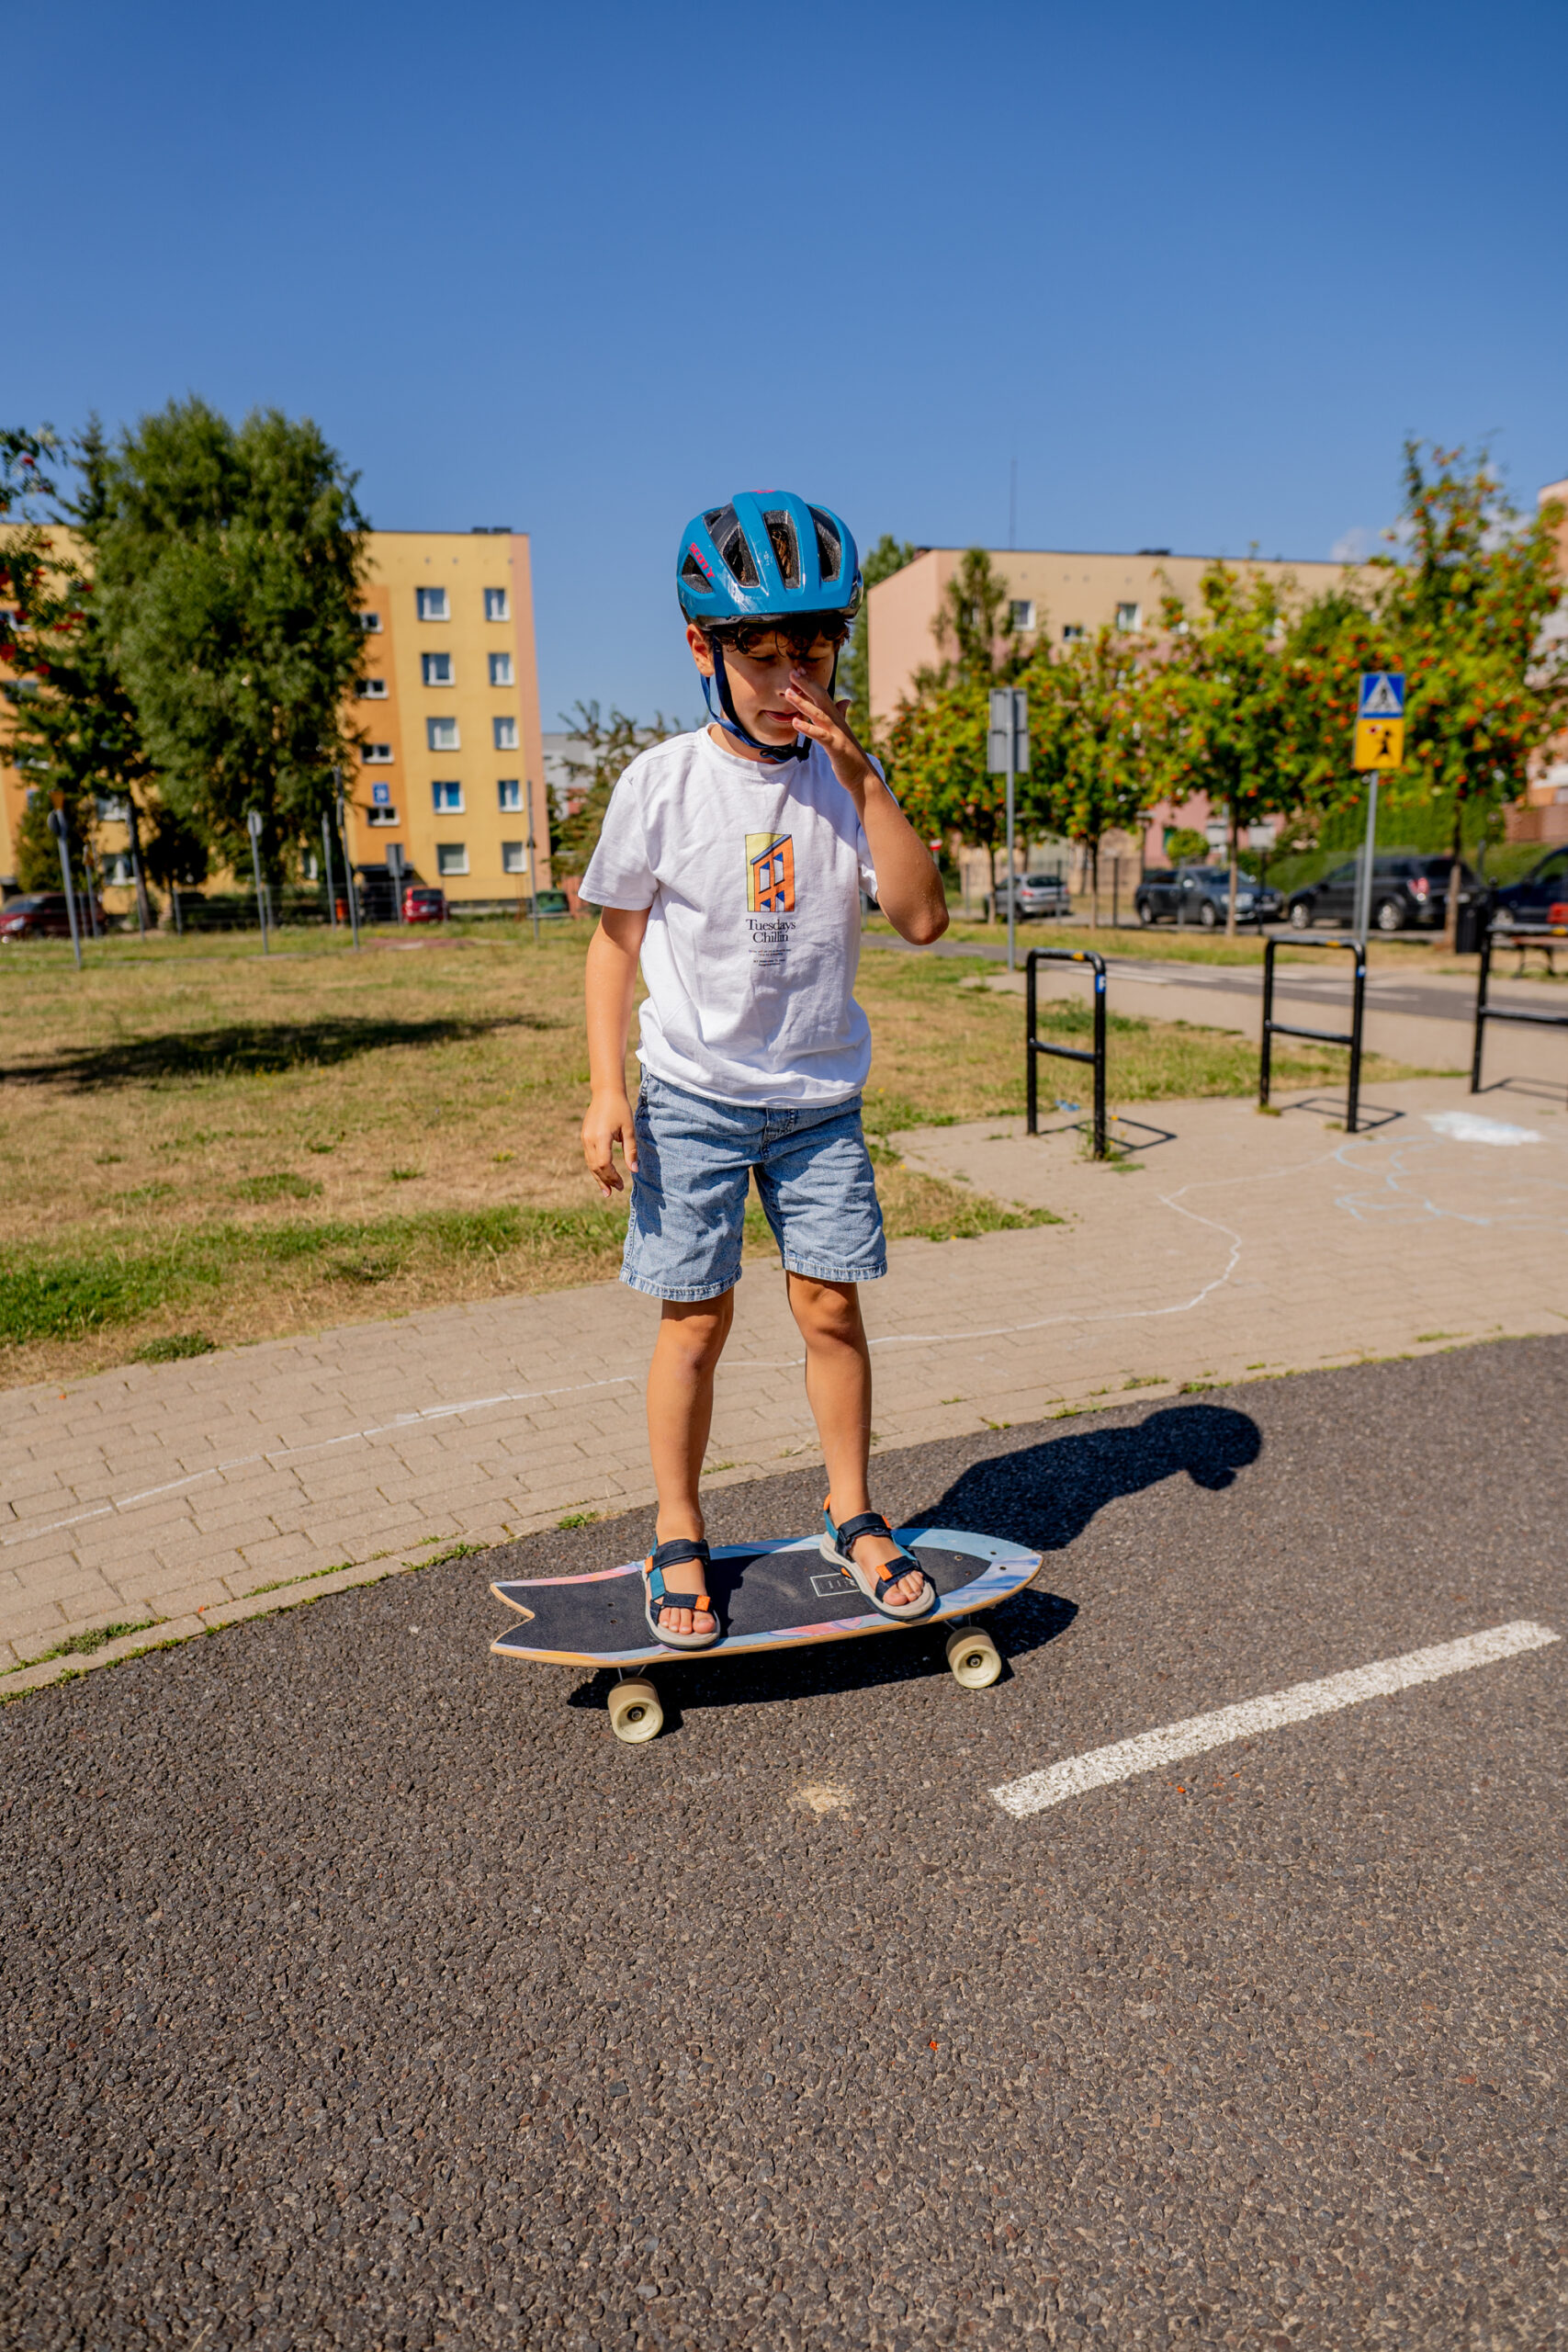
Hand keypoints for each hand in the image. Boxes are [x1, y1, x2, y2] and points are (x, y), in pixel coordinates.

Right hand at [582, 1089, 636, 1194]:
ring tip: (606, 1190)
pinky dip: (595, 1167)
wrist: (606, 1093)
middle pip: (595, 1167)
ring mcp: (585, 1138)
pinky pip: (589, 1156)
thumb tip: (634, 1171)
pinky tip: (601, 1175)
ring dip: (598, 1177)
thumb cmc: (621, 1109)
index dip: (613, 1177)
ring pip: (590, 1163)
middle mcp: (589, 1139)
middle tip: (614, 1192)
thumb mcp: (629, 1130)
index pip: (604, 1164)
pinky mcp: (584, 1136)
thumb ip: (630, 1151)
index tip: (621, 1185)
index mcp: (601, 1137)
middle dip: (605, 1181)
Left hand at [782, 668, 876, 799]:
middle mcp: (837, 723)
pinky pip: (820, 736)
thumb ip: (842, 715)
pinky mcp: (836, 747)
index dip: (810, 683)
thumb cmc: (850, 755)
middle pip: (821, 699)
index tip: (798, 671)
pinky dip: (808, 729)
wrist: (862, 776)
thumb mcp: (844, 732)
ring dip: (803, 703)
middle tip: (793, 672)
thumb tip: (846, 701)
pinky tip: (795, 722)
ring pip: (819, 714)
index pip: (822, 696)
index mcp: (837, 719)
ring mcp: (837, 734)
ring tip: (788, 693)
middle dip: (806, 685)